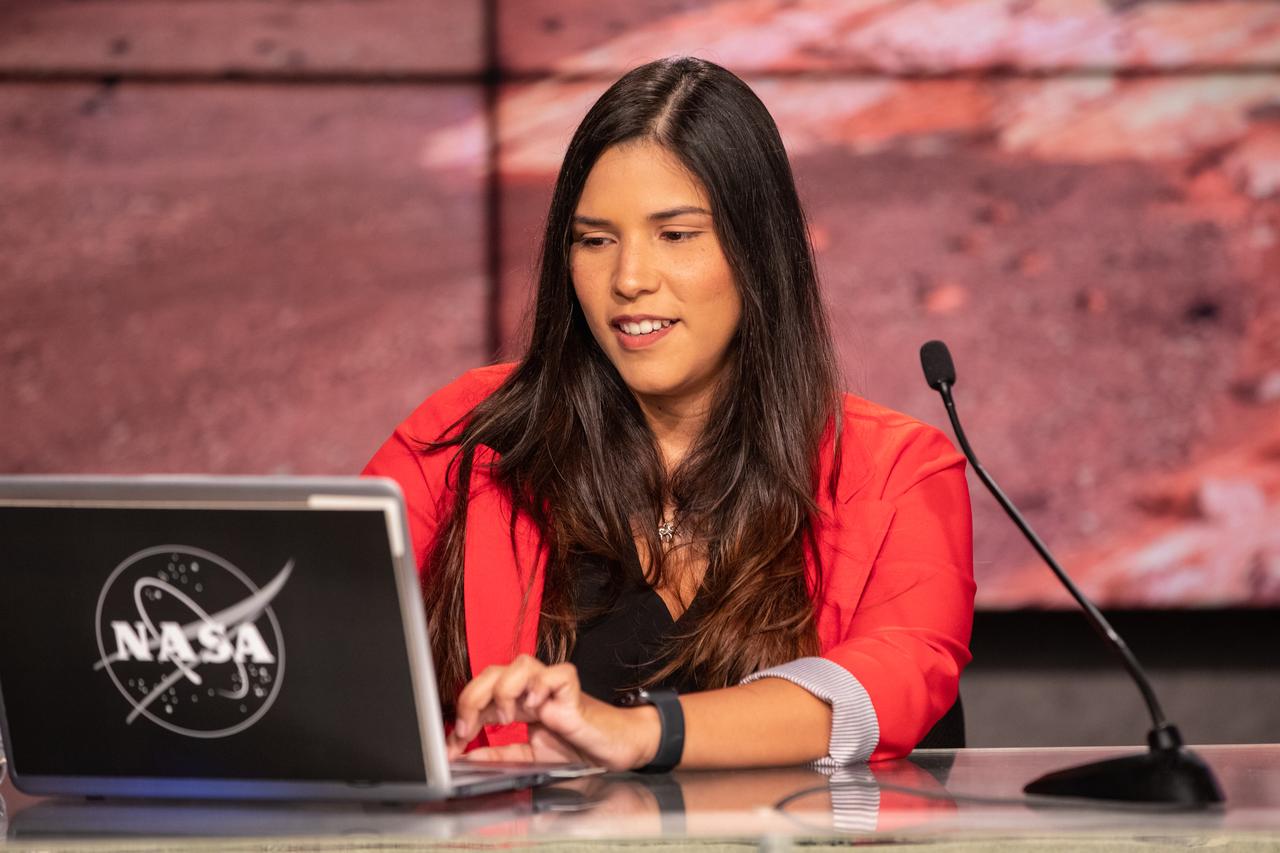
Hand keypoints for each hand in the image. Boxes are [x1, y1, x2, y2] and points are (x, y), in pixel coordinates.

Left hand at [447, 654, 660, 771]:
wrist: (615, 749)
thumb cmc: (578, 748)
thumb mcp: (530, 757)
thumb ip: (501, 756)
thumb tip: (467, 758)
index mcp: (518, 703)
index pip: (481, 695)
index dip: (463, 714)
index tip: (451, 746)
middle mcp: (532, 689)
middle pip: (493, 671)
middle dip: (472, 697)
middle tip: (466, 729)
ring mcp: (552, 687)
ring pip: (520, 663)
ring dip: (504, 688)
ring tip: (506, 716)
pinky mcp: (574, 691)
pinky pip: (557, 673)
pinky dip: (542, 685)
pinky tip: (537, 705)